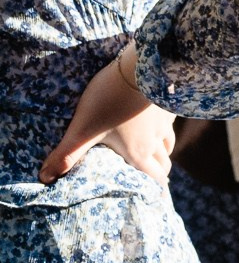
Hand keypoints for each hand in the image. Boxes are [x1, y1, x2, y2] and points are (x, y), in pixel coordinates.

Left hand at [42, 45, 154, 184]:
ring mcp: (164, 121)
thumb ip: (65, 155)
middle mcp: (155, 141)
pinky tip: (156, 123)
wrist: (140, 67)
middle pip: (164, 162)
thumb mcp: (82, 129)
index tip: (154, 195)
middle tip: (153, 177)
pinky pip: (169, 122)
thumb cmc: (110, 101)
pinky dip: (164, 128)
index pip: (153, 177)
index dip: (154, 187)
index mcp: (137, 152)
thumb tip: (44, 177)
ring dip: (163, 151)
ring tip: (156, 153)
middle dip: (159, 171)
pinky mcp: (168, 103)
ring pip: (168, 143)